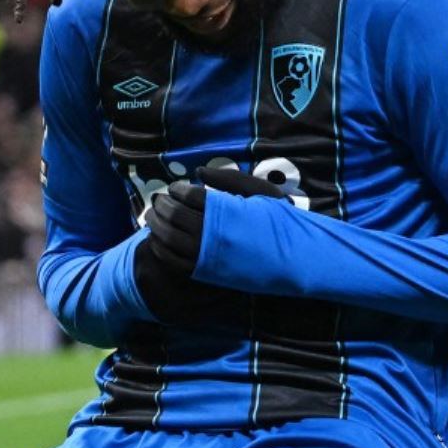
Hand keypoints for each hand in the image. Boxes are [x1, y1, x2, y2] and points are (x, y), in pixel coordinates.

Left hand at [133, 165, 292, 326]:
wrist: (294, 259)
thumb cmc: (279, 222)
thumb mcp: (261, 192)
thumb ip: (229, 179)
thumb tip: (199, 173)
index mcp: (226, 210)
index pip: (190, 195)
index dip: (178, 190)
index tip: (176, 188)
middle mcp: (214, 233)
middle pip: (175, 215)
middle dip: (163, 205)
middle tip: (160, 199)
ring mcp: (208, 256)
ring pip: (169, 238)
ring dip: (157, 225)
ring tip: (153, 216)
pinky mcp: (207, 274)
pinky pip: (174, 261)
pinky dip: (161, 248)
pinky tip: (159, 240)